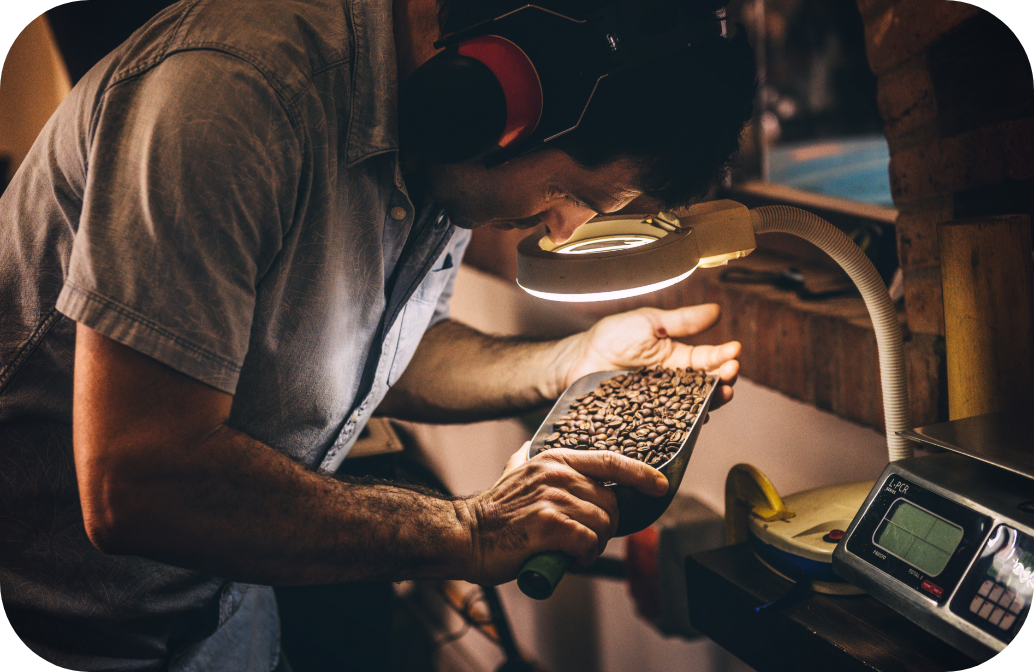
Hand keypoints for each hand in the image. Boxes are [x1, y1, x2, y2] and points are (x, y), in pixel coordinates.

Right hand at [458, 443, 667, 585]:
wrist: (465, 535)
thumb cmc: (494, 514)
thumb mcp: (515, 474)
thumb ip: (533, 463)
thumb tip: (539, 454)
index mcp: (554, 460)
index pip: (610, 460)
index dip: (640, 473)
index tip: (660, 485)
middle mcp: (556, 474)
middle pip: (610, 501)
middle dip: (606, 526)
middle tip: (584, 539)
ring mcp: (553, 498)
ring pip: (602, 524)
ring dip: (594, 544)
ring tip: (571, 550)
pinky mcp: (550, 524)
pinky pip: (588, 542)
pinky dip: (584, 555)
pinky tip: (567, 557)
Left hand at [559, 304, 739, 411]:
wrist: (578, 360)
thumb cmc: (611, 338)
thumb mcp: (650, 322)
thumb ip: (683, 321)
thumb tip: (717, 311)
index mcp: (678, 359)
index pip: (708, 359)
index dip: (724, 355)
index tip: (735, 350)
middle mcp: (675, 384)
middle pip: (707, 387)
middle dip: (724, 380)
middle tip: (730, 373)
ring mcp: (662, 404)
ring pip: (694, 408)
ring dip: (712, 402)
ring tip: (721, 394)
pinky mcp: (647, 420)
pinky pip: (669, 425)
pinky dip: (685, 424)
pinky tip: (696, 419)